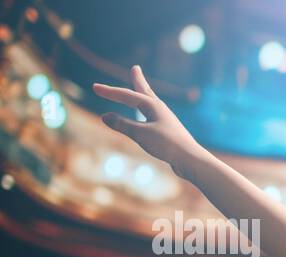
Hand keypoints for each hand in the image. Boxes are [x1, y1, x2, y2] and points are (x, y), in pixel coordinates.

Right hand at [92, 65, 204, 180]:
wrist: (191, 160)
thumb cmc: (167, 145)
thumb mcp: (141, 134)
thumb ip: (122, 124)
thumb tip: (105, 116)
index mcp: (153, 106)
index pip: (127, 96)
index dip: (110, 92)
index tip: (94, 87)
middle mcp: (160, 110)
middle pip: (145, 91)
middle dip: (138, 80)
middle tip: (136, 68)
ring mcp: (165, 120)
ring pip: (150, 103)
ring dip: (143, 94)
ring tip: (141, 88)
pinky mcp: (168, 132)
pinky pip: (152, 117)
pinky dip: (146, 111)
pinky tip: (148, 117)